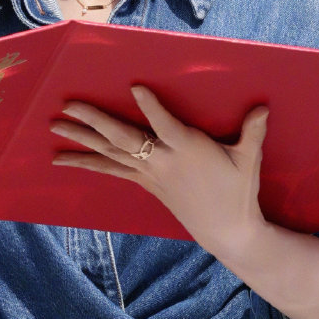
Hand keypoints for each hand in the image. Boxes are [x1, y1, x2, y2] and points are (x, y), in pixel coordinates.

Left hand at [50, 85, 269, 260]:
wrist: (226, 231)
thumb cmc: (238, 191)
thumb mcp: (248, 160)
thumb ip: (252, 131)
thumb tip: (263, 106)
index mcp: (187, 149)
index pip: (165, 124)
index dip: (151, 107)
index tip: (136, 87)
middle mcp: (162, 161)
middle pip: (123, 137)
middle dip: (94, 120)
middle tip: (69, 104)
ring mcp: (150, 174)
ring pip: (110, 153)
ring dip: (80, 140)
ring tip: (54, 126)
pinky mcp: (145, 183)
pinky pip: (111, 169)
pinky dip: (87, 162)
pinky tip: (64, 159)